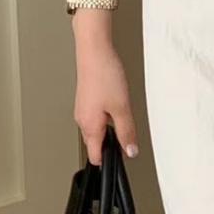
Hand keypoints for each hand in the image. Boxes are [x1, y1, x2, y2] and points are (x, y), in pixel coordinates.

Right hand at [73, 16, 138, 165]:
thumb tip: (130, 151)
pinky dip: (107, 117)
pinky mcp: (86, 100)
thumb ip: (126, 132)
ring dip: (111, 130)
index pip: (95, 156)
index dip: (109, 163)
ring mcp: (83, 110)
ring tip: (124, 118)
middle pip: (96, 144)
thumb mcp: (122, 108)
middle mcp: (82, 120)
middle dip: (112, 146)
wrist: (94, 50)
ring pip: (97, 130)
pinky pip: (96, 117)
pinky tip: (117, 106)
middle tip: (129, 139)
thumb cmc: (104, 75)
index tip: (121, 163)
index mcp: (90, 127)